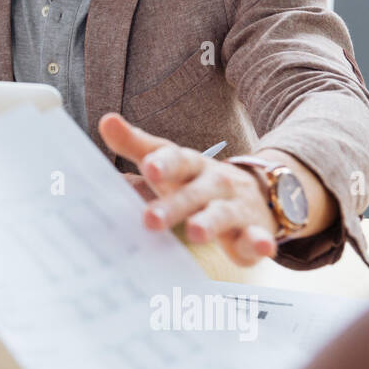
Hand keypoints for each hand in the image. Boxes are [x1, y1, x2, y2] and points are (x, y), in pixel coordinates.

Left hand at [100, 112, 277, 264]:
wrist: (257, 192)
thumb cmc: (196, 180)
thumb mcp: (169, 161)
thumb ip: (137, 144)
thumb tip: (106, 121)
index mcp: (190, 166)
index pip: (176, 160)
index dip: (163, 163)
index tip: (149, 168)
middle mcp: (214, 183)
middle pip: (194, 192)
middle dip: (174, 205)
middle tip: (150, 219)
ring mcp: (236, 206)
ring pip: (222, 214)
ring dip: (210, 222)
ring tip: (195, 233)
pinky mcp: (254, 232)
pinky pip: (258, 237)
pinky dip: (260, 243)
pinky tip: (262, 247)